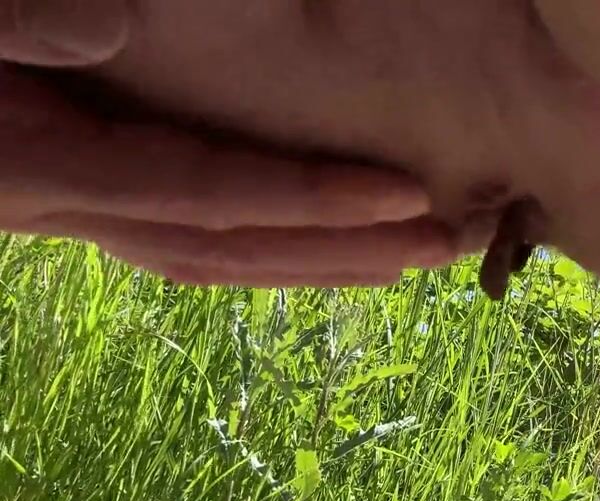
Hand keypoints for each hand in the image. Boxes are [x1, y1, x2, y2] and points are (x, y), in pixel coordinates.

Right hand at [1, 0, 451, 287]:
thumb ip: (14, 28)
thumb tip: (102, 34)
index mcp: (44, 168)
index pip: (207, 196)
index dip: (308, 200)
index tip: (402, 200)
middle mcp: (68, 208)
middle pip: (233, 250)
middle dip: (342, 252)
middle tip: (447, 249)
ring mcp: (72, 210)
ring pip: (214, 260)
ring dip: (313, 262)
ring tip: (406, 261)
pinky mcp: (72, 196)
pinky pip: (179, 240)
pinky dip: (253, 249)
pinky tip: (309, 248)